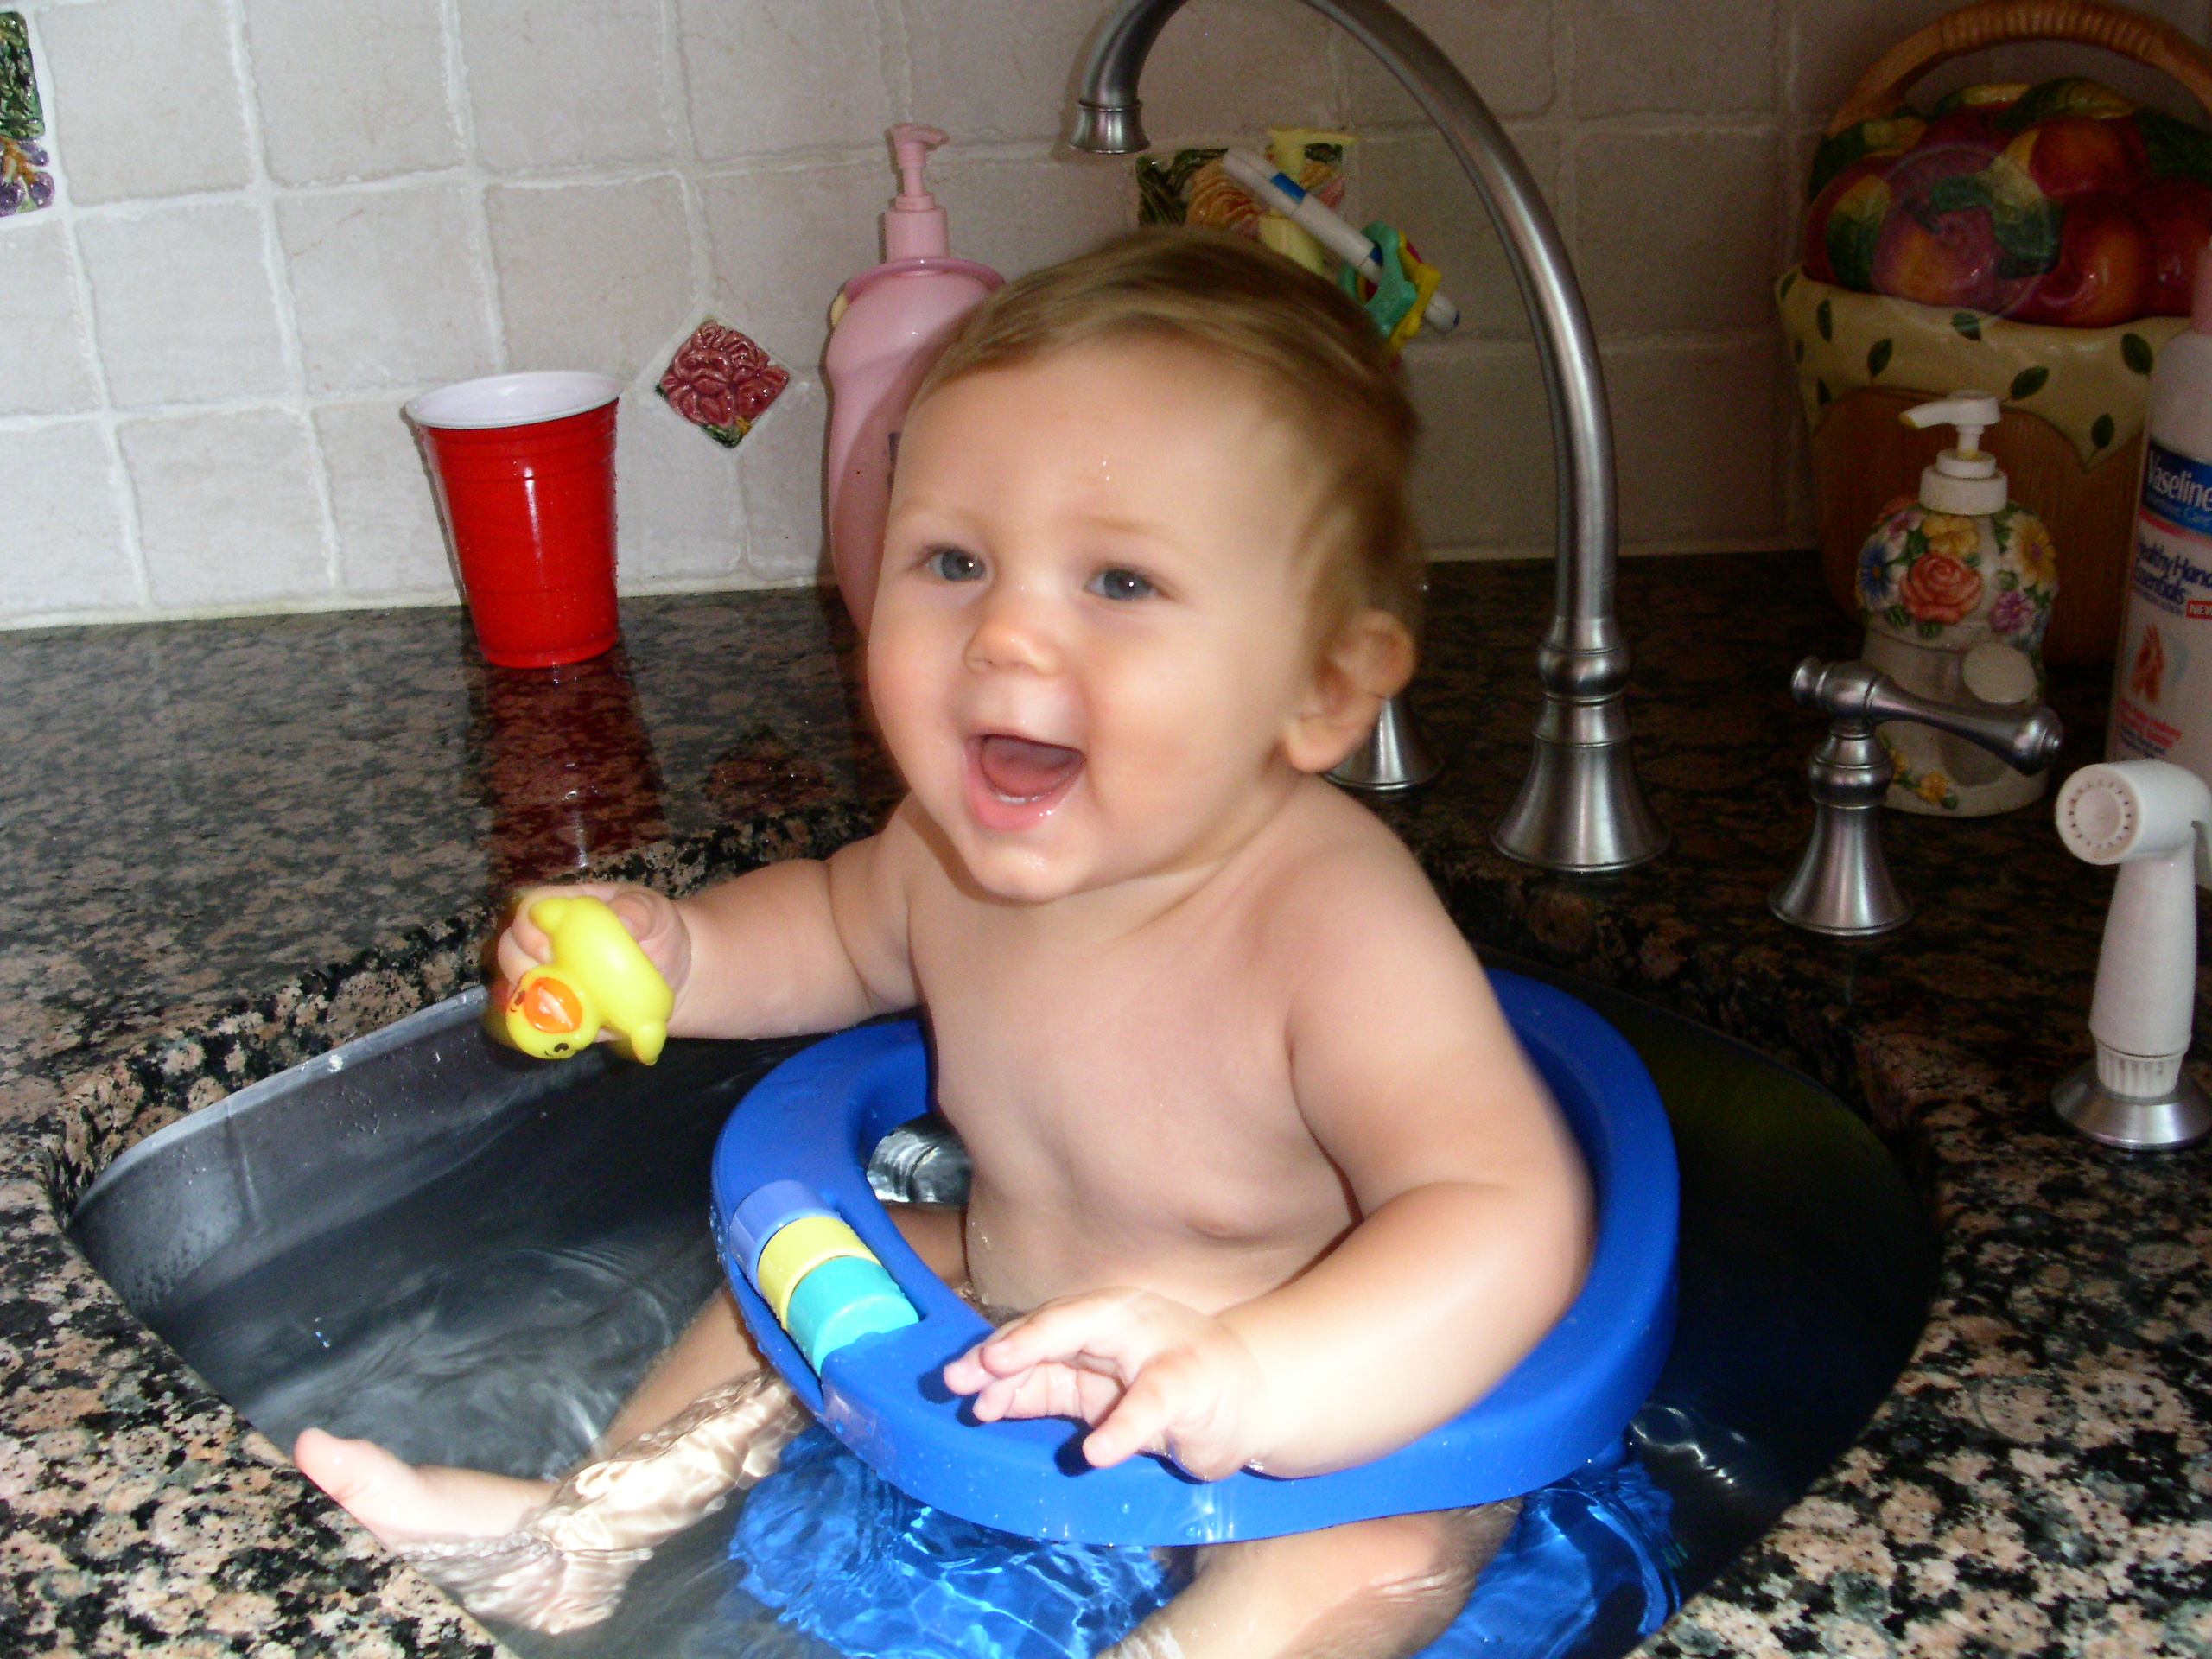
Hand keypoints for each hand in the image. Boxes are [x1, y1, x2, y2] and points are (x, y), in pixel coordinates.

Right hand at [495, 882, 691, 1017]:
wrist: (675, 972)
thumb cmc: (658, 931)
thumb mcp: (654, 913)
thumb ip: (637, 911)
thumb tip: (622, 921)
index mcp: (567, 908)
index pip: (530, 908)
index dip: (528, 927)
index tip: (547, 947)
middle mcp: (549, 940)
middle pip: (510, 947)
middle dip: (518, 964)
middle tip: (550, 981)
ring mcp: (551, 975)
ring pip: (515, 984)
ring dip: (526, 998)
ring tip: (557, 1008)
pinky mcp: (559, 1008)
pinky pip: (534, 1018)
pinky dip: (538, 1026)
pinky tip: (558, 1029)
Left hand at [941, 1288, 1273, 1479]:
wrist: (1251, 1397)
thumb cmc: (1165, 1390)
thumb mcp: (1096, 1391)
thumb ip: (1045, 1389)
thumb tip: (981, 1399)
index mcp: (1097, 1318)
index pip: (1039, 1330)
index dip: (997, 1352)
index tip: (956, 1379)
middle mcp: (1122, 1319)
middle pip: (1060, 1323)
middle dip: (1012, 1345)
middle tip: (970, 1372)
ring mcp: (1158, 1342)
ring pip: (1099, 1340)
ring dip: (1045, 1360)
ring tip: (998, 1396)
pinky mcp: (1190, 1379)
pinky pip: (1151, 1401)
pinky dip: (1122, 1427)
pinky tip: (1093, 1452)